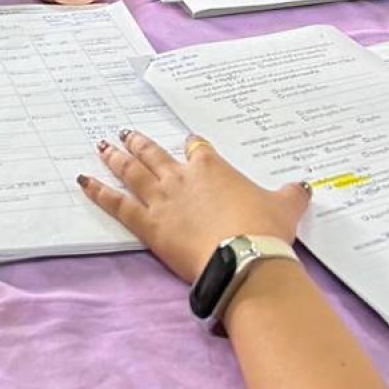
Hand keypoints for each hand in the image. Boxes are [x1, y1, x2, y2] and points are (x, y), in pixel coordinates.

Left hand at [77, 130, 310, 283]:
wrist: (244, 256)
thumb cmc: (264, 230)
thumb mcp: (285, 208)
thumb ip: (291, 195)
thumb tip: (305, 186)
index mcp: (212, 168)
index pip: (196, 149)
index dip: (190, 146)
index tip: (186, 144)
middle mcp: (181, 177)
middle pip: (154, 153)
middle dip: (139, 142)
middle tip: (124, 131)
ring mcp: (161, 198)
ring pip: (132, 171)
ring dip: (115, 157)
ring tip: (102, 145)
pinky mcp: (148, 224)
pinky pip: (117, 204)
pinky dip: (98, 191)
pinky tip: (83, 180)